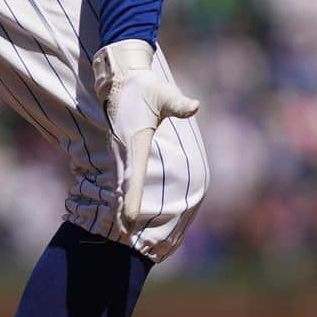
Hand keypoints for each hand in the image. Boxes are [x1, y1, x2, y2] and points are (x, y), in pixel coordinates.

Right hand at [93, 40, 198, 234]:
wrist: (123, 80)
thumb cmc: (147, 88)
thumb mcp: (164, 94)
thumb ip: (179, 104)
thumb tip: (195, 106)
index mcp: (136, 140)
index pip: (134, 174)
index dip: (132, 197)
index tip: (130, 220)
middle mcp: (125, 150)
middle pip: (125, 186)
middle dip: (125, 211)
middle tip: (127, 237)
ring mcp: (121, 152)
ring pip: (122, 183)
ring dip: (123, 205)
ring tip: (124, 232)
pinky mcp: (122, 151)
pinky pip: (123, 177)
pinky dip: (124, 194)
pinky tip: (126, 211)